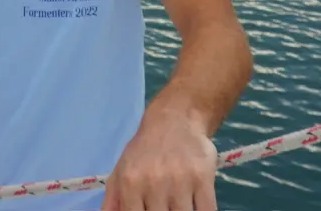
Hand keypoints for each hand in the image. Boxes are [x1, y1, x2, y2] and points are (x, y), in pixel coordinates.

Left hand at [101, 101, 218, 210]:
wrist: (175, 120)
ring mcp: (180, 181)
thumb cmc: (144, 150)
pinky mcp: (203, 178)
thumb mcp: (121, 171)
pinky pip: (207, 210)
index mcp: (130, 183)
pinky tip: (195, 206)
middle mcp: (154, 182)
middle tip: (164, 207)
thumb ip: (113, 200)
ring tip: (176, 205)